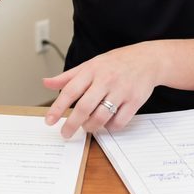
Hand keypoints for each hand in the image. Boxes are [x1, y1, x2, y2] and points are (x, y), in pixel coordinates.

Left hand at [42, 45, 159, 138]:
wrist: (148, 60)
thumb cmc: (116, 63)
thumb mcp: (90, 64)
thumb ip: (68, 76)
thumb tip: (46, 83)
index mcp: (92, 70)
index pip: (70, 90)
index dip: (57, 107)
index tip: (49, 121)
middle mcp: (106, 80)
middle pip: (84, 107)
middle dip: (72, 124)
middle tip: (65, 133)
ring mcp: (121, 91)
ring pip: (101, 117)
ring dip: (91, 126)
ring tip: (87, 126)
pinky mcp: (135, 101)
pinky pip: (119, 121)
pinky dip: (110, 127)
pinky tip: (106, 123)